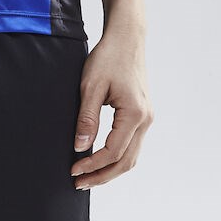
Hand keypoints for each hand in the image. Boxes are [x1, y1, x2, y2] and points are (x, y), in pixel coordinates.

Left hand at [70, 22, 153, 188]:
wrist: (126, 38)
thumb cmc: (108, 57)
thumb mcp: (91, 85)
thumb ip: (87, 118)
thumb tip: (80, 148)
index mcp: (135, 114)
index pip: (113, 151)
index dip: (92, 165)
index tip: (73, 170)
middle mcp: (146, 120)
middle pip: (126, 161)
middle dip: (102, 175)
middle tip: (79, 183)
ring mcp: (146, 118)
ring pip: (131, 156)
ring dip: (110, 169)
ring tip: (87, 176)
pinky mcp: (142, 114)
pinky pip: (132, 145)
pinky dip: (116, 157)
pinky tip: (100, 159)